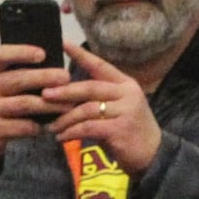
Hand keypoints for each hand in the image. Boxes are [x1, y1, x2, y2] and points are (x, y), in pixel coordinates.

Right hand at [0, 44, 71, 173]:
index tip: (42, 54)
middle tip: (66, 77)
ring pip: (25, 104)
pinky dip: (41, 125)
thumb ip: (16, 73)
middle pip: (17, 79)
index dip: (21, 52)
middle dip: (45, 77)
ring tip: (70, 104)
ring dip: (51, 104)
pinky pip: (24, 126)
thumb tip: (54, 64)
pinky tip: (52, 125)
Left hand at [43, 43, 163, 175]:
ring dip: (65, 118)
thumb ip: (98, 99)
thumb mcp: (118, 108)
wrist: (154, 154)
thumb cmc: (130, 130)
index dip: (81, 55)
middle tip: (44, 95)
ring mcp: (126, 111)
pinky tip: (62, 138)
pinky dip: (72, 132)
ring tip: (52, 127)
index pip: (101, 66)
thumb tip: (64, 93)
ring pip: (86, 109)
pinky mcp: (120, 129)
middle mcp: (128, 94)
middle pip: (90, 87)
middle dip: (65, 92)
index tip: (63, 43)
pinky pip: (88, 127)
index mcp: (126, 85)